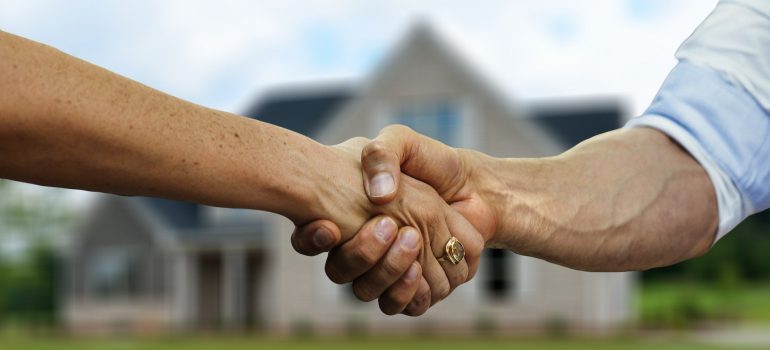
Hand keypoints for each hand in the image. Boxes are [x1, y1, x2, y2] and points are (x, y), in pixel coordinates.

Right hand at [294, 136, 484, 314]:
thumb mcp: (399, 142)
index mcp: (348, 214)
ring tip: (410, 238)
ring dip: (386, 269)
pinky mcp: (419, 287)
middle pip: (342, 271)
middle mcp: (364, 246)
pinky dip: (407, 290)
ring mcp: (390, 269)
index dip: (315, 237)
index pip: (313, 238)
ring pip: (369, 291)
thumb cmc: (430, 162)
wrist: (473, 182)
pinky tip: (417, 267)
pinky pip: (402, 305)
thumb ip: (381, 155)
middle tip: (388, 224)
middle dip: (360, 253)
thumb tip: (377, 196)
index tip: (331, 226)